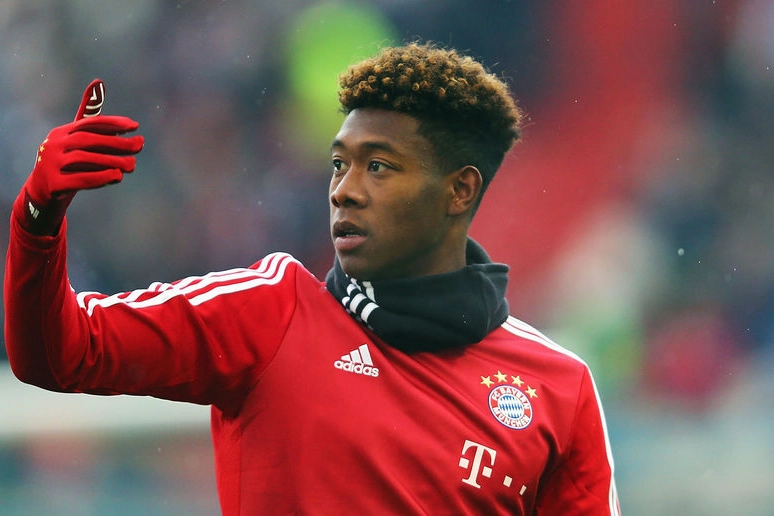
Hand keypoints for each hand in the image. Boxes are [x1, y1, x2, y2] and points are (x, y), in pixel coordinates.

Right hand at [19, 79, 143, 234]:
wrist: (43, 193)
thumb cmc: (68, 163)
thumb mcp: (77, 141)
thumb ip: (90, 118)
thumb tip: (98, 81)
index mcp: (62, 132)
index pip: (89, 123)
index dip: (113, 124)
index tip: (135, 126)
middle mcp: (53, 144)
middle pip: (89, 140)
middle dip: (117, 143)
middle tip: (140, 145)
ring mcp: (50, 163)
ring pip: (85, 159)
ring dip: (113, 161)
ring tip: (133, 165)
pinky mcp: (53, 184)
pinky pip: (79, 179)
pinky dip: (100, 178)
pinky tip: (117, 177)